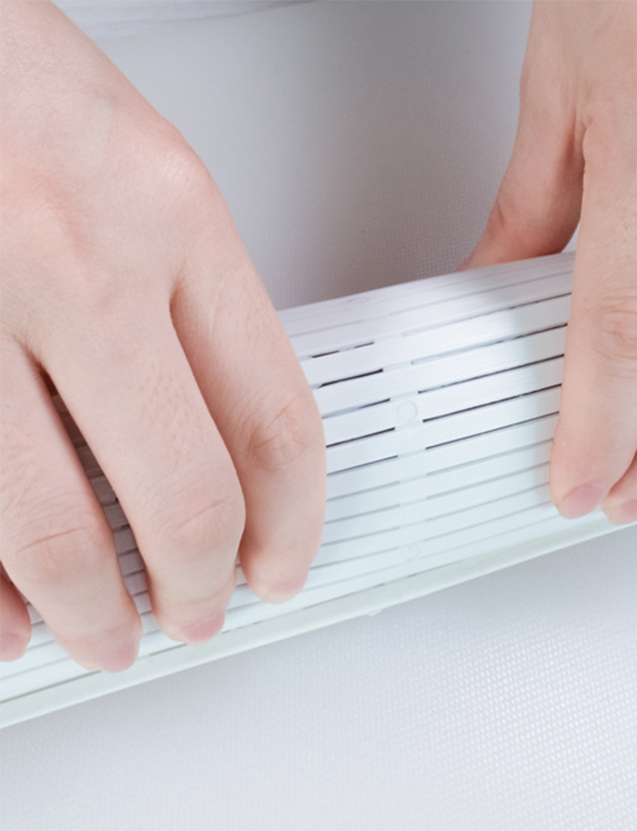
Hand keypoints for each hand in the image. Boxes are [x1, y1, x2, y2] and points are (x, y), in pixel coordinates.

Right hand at [0, 1, 326, 669]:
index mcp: (171, 214)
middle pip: (184, 495)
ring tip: (109, 634)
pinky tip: (9, 614)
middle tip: (202, 613)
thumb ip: (192, 303)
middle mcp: (76, 266)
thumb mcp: (143, 164)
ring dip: (93, 608)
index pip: (277, 421)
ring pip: (56, 527)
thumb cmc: (4, 76)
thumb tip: (221, 442)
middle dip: (201, 586)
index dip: (294, 521)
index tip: (284, 561)